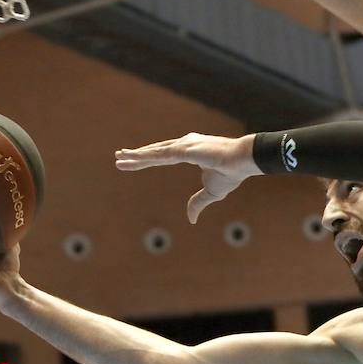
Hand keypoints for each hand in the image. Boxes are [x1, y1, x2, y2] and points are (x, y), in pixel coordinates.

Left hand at [115, 133, 259, 222]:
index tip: (134, 161)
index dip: (149, 159)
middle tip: (119, 156)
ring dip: (136, 156)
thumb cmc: (231, 173)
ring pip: (154, 152)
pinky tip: (132, 158)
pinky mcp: (183, 149)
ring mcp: (183, 145)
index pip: (164, 155)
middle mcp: (185, 144)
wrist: (243, 161)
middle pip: (156, 151)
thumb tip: (190, 219)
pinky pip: (159, 154)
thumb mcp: (211, 192)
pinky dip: (144, 156)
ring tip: (119, 158)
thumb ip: (198, 203)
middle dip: (137, 155)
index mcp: (191, 151)